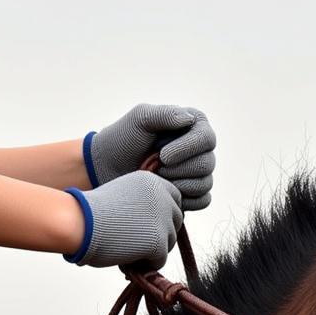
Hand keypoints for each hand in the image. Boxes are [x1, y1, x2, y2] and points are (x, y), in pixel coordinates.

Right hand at [62, 172, 183, 269]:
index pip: (175, 199)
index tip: (147, 221)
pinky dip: (145, 262)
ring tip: (127, 243)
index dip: (163, 213)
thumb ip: (144, 201)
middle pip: (176, 221)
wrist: (81, 221)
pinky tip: (128, 254)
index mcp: (152, 181)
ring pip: (169, 241)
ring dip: (152, 247)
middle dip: (160, 231)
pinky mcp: (158, 241)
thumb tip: (162, 222)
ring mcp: (162, 218)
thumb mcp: (123, 193)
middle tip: (136, 236)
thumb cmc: (94, 211)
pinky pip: (160, 259)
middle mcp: (162, 196)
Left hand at [85, 103, 215, 210]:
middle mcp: (199, 147)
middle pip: (207, 163)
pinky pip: (203, 200)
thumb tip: (189, 119)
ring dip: (178, 183)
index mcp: (192, 124)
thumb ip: (164, 114)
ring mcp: (198, 170)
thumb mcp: (139, 119)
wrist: (109, 168)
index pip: (206, 138)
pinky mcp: (194, 192)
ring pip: (205, 183)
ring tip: (155, 176)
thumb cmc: (123, 139)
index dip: (186, 149)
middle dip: (177, 169)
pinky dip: (184, 199)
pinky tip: (164, 190)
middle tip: (155, 166)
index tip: (162, 155)